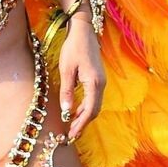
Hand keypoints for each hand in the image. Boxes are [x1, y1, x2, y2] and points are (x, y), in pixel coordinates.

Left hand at [58, 16, 105, 141]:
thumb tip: (67, 112)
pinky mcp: (98, 78)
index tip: (71, 135)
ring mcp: (101, 81)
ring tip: (71, 126)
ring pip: (95, 105)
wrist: (83, 30)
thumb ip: (67, 91)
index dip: (80, 125)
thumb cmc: (73, 47)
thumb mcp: (66, 70)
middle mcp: (101, 84)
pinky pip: (94, 98)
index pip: (89, 111)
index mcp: (94, 83)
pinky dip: (85, 107)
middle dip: (83, 124)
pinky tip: (75, 111)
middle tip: (71, 135)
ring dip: (84, 117)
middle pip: (94, 111)